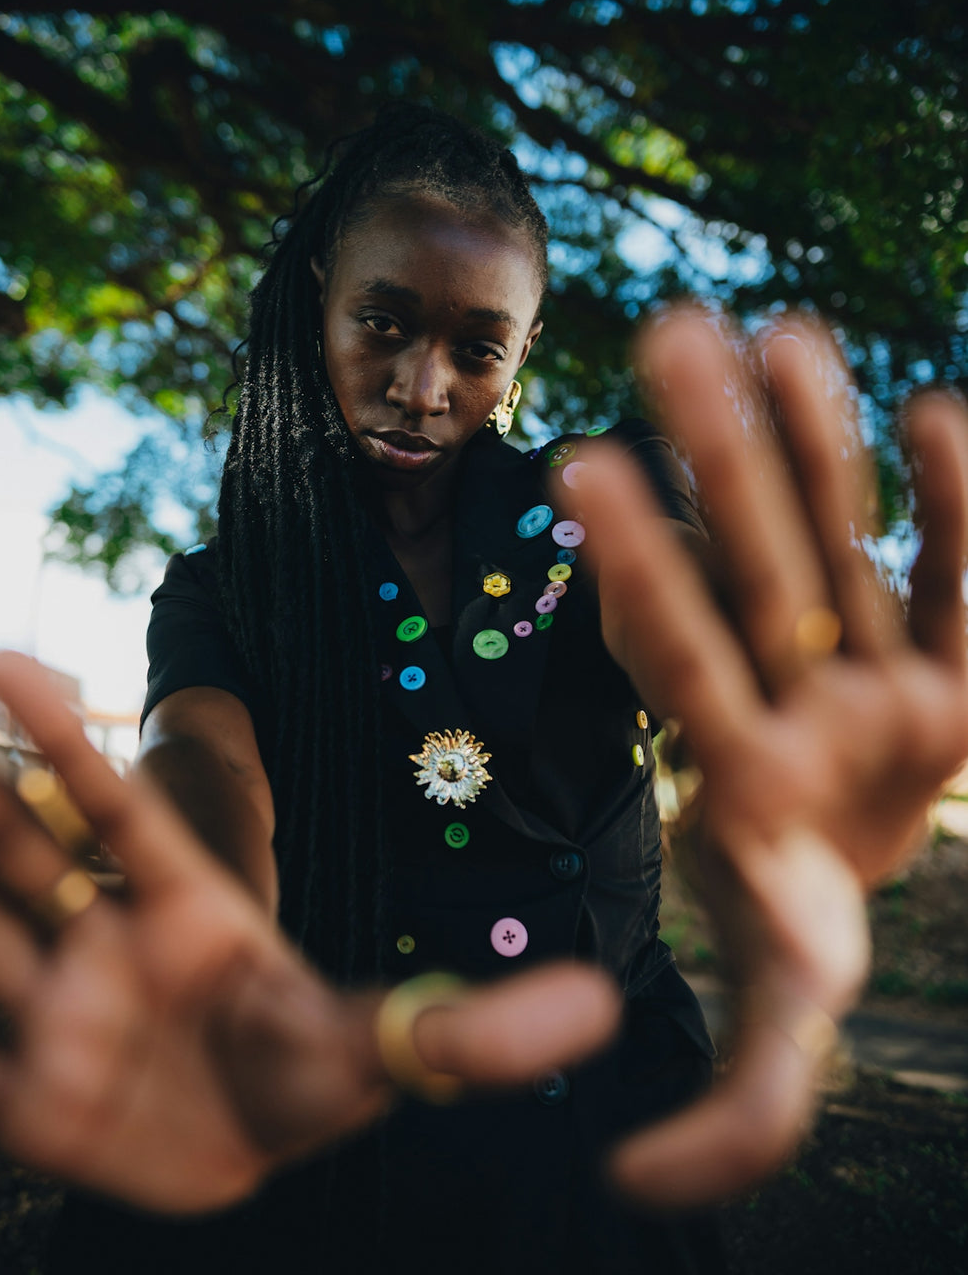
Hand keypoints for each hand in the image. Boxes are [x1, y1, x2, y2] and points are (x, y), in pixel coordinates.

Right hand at [0, 654, 616, 1211]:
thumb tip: (605, 1010)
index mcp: (188, 905)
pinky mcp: (17, 1090)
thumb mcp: (398, 1053)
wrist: (257, 1144)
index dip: (71, 733)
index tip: (9, 656)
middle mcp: (102, 938)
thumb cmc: (317, 1067)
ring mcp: (50, 1010)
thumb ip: (482, 1035)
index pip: (121, 804)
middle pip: (9, 835)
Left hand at [573, 308, 967, 1205]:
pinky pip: (963, 572)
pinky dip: (961, 504)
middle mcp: (795, 692)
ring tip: (777, 325)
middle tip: (663, 330)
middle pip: (752, 558)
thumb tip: (638, 1183)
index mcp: (738, 762)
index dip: (634, 566)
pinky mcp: (960, 663)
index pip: (673, 651)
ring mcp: (873, 663)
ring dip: (816, 435)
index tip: (578, 467)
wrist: (868, 877)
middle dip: (714, 453)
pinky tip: (938, 407)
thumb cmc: (807, 936)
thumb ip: (737, 1107)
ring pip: (841, 532)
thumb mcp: (790, 1023)